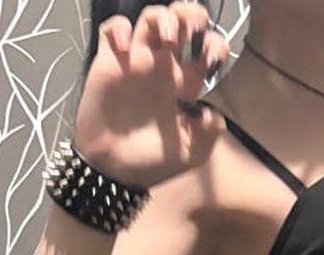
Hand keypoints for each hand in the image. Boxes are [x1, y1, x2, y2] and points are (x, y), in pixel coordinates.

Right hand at [73, 2, 228, 190]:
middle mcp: (163, 67)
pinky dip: (118, 29)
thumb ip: (210, 133)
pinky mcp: (108, 62)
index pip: (205, 49)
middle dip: (190, 14)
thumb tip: (215, 112)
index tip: (213, 57)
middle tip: (193, 27)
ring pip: (150, 18)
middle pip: (180, 22)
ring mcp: (136, 61)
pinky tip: (125, 47)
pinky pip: (111, 30)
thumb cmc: (152, 162)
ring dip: (161, 16)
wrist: (113, 170)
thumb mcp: (190, 155)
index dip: (214, 45)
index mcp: (185, 84)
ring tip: (166, 35)